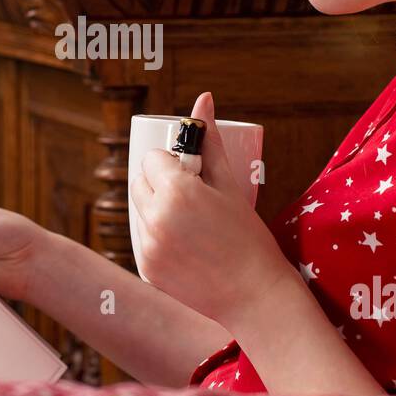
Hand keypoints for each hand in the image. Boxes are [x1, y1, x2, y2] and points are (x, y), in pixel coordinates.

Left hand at [128, 92, 288, 329]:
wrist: (256, 296)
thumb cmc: (249, 237)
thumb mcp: (230, 185)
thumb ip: (210, 142)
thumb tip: (203, 99)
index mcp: (175, 192)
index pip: (153, 158)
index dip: (170, 161)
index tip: (190, 171)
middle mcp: (154, 219)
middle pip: (139, 182)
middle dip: (158, 181)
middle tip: (190, 192)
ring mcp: (146, 247)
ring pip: (139, 210)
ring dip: (155, 206)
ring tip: (189, 218)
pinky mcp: (146, 269)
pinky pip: (142, 238)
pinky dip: (156, 234)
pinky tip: (185, 242)